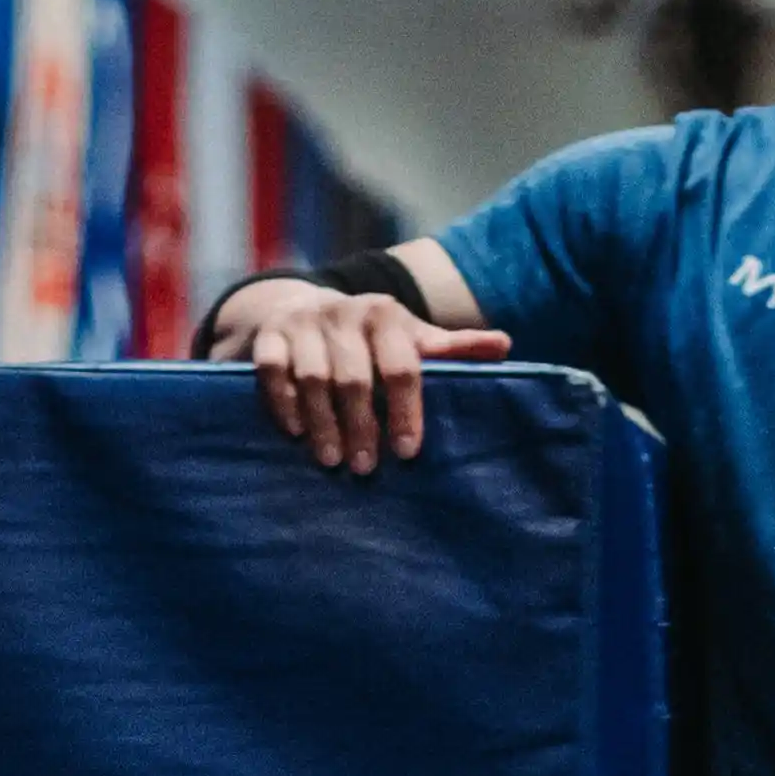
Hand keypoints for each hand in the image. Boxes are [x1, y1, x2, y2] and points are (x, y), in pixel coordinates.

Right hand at [220, 281, 508, 475]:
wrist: (302, 307)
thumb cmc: (371, 337)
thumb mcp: (411, 336)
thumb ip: (452, 347)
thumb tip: (505, 345)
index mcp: (387, 314)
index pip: (402, 364)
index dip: (405, 410)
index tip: (407, 452)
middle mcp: (345, 312)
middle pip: (354, 376)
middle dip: (361, 425)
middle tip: (365, 469)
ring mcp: (304, 322)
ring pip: (313, 376)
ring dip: (322, 422)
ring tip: (331, 460)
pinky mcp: (270, 335)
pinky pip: (272, 369)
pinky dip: (283, 402)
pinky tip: (293, 431)